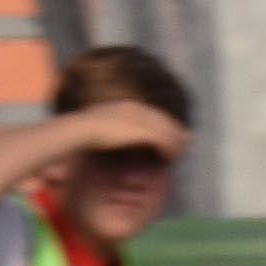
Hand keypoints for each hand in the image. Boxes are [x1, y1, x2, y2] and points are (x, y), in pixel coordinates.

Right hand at [69, 99, 190, 167]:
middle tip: (186, 142)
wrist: (79, 131)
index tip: (170, 135)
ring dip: (175, 142)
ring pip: (168, 130)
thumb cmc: (81, 133)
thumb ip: (106, 131)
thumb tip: (103, 137)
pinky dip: (169, 149)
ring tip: (179, 154)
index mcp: (126, 106)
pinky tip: (170, 158)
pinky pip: (164, 141)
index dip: (163, 125)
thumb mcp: (96, 130)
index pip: (152, 114)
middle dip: (176, 131)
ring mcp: (141, 119)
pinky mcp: (143, 131)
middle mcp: (137, 109)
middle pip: (164, 119)